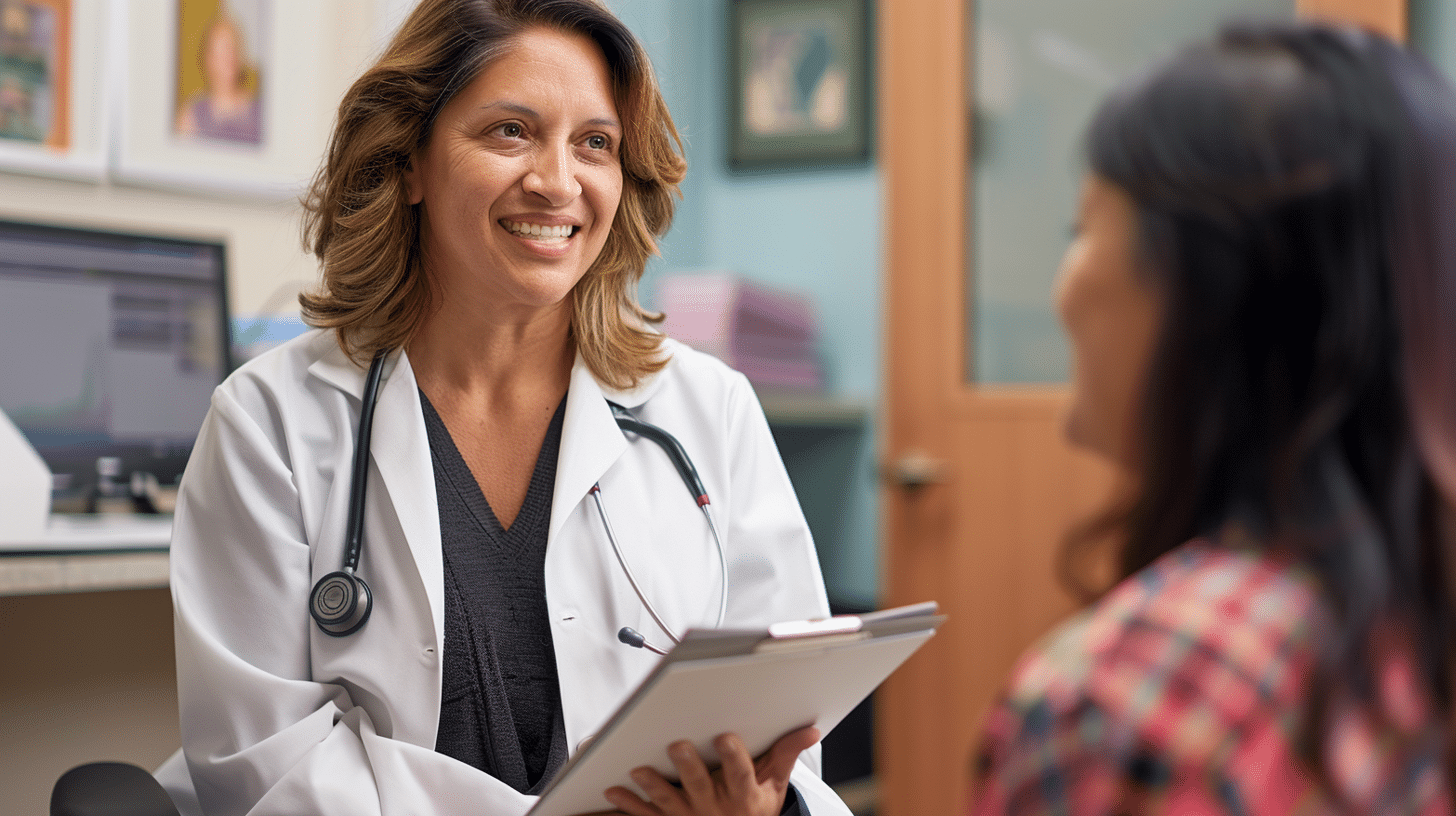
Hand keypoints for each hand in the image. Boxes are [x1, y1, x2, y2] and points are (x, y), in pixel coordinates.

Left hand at [602, 726, 819, 815]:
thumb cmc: (754, 809)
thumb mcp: (774, 785)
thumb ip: (786, 754)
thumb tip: (811, 729)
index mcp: (743, 795)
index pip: (740, 774)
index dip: (733, 757)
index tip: (725, 736)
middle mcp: (715, 808)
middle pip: (700, 785)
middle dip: (688, 766)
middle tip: (677, 744)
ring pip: (670, 801)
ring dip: (654, 786)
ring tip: (639, 770)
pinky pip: (647, 815)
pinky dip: (629, 804)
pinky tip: (613, 790)